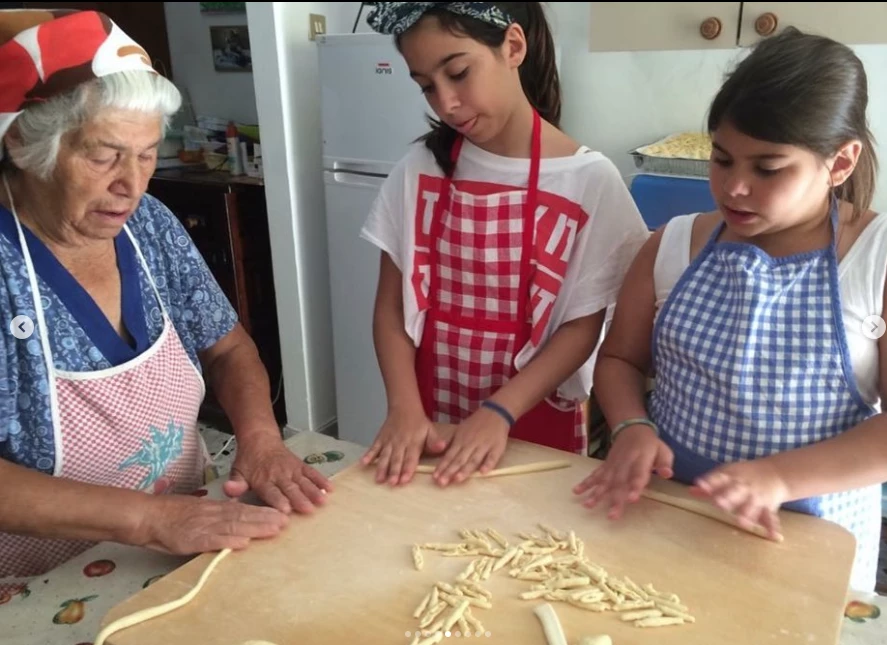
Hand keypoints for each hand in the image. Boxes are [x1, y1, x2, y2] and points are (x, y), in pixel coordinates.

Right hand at [135, 494, 287, 554]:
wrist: (146, 516)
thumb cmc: (168, 513)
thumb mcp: (196, 508)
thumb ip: (215, 511)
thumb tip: (233, 512)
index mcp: (213, 508)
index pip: (242, 509)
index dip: (262, 512)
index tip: (279, 514)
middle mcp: (212, 515)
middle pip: (243, 516)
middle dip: (265, 519)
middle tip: (286, 522)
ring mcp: (203, 527)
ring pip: (234, 526)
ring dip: (255, 528)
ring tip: (274, 530)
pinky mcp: (192, 539)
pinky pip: (213, 541)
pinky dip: (229, 541)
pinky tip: (244, 543)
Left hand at [223, 432, 332, 514]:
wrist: (260, 439)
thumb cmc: (249, 461)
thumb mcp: (237, 471)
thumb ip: (235, 484)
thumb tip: (229, 492)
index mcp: (262, 479)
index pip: (271, 492)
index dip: (278, 501)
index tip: (285, 510)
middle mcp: (279, 475)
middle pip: (290, 488)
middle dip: (299, 499)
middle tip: (308, 509)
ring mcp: (291, 470)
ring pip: (303, 481)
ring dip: (313, 491)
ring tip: (322, 501)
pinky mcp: (300, 466)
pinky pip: (312, 472)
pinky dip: (321, 479)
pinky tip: (330, 488)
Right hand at [361, 406, 449, 485]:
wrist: (404, 408)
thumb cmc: (418, 423)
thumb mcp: (430, 430)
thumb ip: (434, 441)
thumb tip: (442, 447)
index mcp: (413, 442)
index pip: (410, 458)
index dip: (408, 469)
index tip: (405, 480)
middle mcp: (400, 443)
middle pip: (397, 459)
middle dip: (394, 472)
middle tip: (392, 483)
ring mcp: (389, 441)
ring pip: (385, 456)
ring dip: (382, 468)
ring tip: (379, 479)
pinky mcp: (380, 439)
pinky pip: (373, 447)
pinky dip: (368, 455)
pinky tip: (363, 463)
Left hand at [432, 406, 509, 486]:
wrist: (495, 412)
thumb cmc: (475, 424)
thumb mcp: (459, 430)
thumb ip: (450, 442)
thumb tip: (437, 452)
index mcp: (461, 440)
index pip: (450, 455)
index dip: (442, 466)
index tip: (435, 477)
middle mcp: (471, 444)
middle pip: (459, 460)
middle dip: (450, 471)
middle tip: (441, 483)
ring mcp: (484, 445)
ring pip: (474, 460)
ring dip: (466, 470)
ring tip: (457, 479)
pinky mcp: (497, 447)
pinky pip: (493, 457)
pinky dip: (488, 464)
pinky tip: (483, 472)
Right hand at [573, 425, 672, 518]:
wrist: (632, 428)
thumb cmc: (651, 445)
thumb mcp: (663, 450)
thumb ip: (665, 463)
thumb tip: (667, 474)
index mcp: (641, 460)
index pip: (638, 475)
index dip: (635, 487)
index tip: (631, 500)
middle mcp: (624, 463)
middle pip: (619, 483)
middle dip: (615, 500)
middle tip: (611, 516)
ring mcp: (613, 464)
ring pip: (604, 480)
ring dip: (596, 494)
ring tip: (588, 506)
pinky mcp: (605, 465)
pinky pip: (595, 474)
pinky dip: (586, 483)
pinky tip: (576, 492)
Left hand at [691, 460, 787, 540]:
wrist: (775, 473)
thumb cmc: (744, 476)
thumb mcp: (727, 475)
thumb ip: (709, 485)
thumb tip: (689, 491)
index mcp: (732, 477)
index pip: (719, 478)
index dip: (709, 481)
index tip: (700, 484)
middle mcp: (744, 487)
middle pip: (735, 492)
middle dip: (727, 498)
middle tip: (718, 503)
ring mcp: (757, 496)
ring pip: (752, 505)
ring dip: (748, 513)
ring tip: (743, 523)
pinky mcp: (769, 506)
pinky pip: (770, 517)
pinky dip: (772, 527)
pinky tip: (772, 536)